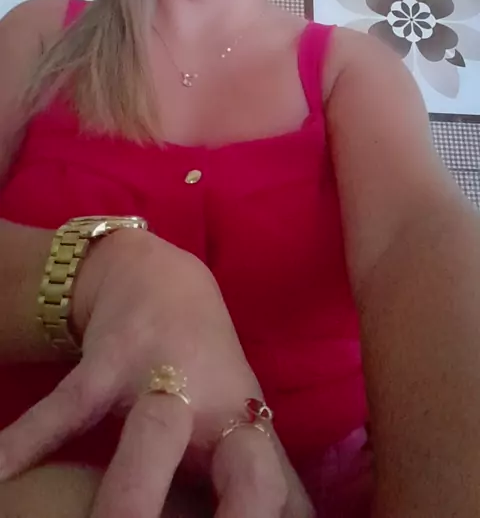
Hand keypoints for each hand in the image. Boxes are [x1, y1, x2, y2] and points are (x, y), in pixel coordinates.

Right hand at [0, 228, 312, 516]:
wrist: (160, 277)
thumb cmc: (204, 364)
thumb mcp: (240, 416)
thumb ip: (266, 480)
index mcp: (251, 434)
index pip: (282, 501)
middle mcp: (218, 410)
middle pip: (249, 476)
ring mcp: (164, 378)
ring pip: (151, 444)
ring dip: (128, 499)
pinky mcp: (112, 358)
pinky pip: (69, 408)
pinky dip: (28, 441)